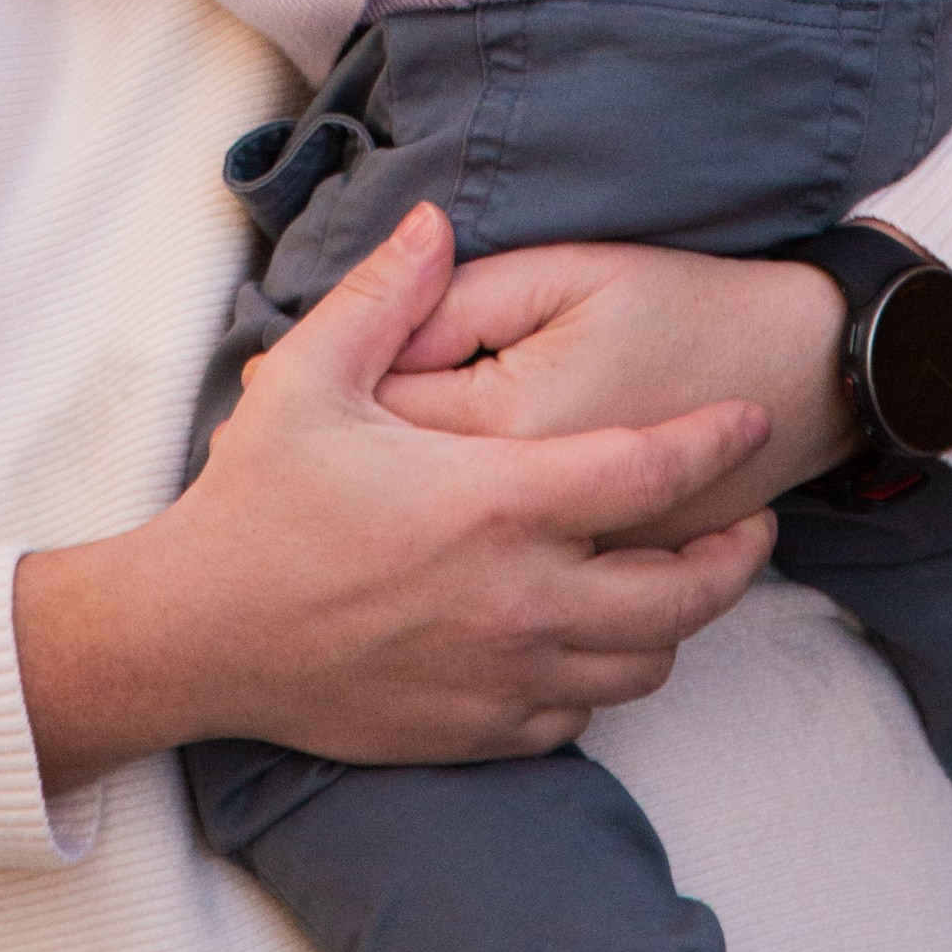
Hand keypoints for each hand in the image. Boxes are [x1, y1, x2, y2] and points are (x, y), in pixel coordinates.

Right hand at [14, 203, 774, 789]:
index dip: (713, 443)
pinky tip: (590, 635)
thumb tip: (436, 219)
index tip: (747, 418)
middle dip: (736, 554)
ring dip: (675, 619)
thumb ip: (389, 294)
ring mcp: (504, 677)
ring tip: (679, 574)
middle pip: (683, 592)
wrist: (200, 633)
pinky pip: (582, 714)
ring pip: (643, 664)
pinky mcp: (478, 731)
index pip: (648, 473)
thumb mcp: (312, 375)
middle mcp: (520, 600)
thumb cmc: (256, 499)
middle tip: (750, 518)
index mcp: (495, 501)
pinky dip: (603, 674)